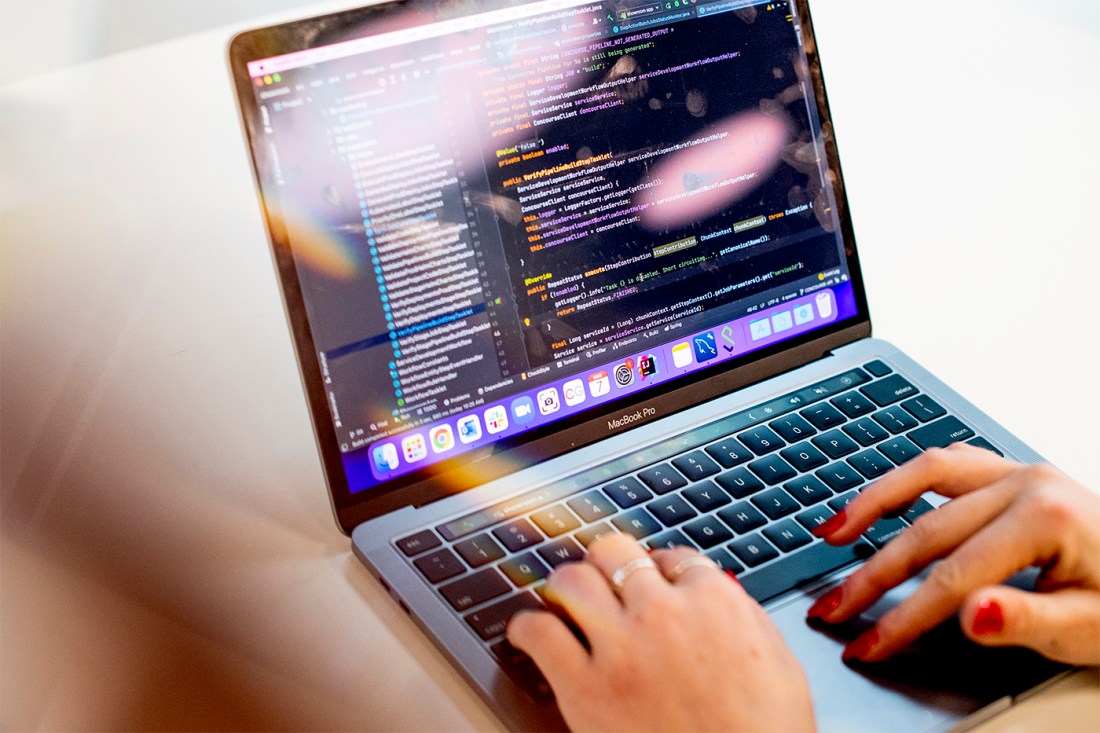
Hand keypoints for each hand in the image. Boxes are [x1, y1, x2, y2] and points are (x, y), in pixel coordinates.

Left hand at [507, 534, 815, 732]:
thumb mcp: (779, 664)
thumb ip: (743, 618)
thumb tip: (716, 595)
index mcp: (715, 601)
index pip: (673, 557)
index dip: (659, 569)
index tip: (651, 581)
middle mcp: (663, 611)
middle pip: (616, 552)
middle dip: (608, 563)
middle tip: (603, 579)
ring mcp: (620, 646)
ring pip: (572, 579)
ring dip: (567, 586)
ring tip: (564, 599)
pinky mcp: (583, 686)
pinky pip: (539, 633)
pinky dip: (527, 628)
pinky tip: (528, 633)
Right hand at [807, 443, 1099, 664]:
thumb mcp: (1091, 628)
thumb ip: (1026, 619)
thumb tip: (969, 612)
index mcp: (1043, 517)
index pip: (952, 577)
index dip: (902, 615)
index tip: (869, 643)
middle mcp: (1025, 483)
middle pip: (926, 531)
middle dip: (870, 575)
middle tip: (832, 607)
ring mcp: (1018, 473)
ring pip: (925, 477)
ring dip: (872, 505)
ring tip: (831, 533)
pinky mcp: (1014, 475)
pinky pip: (947, 464)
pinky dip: (905, 480)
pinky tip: (881, 498)